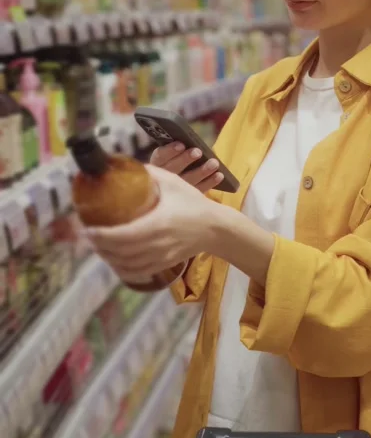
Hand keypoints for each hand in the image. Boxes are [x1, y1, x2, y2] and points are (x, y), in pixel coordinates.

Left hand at [85, 164, 219, 284]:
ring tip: (99, 247)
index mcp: (157, 224)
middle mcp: (157, 244)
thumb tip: (126, 166)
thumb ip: (150, 174)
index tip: (87, 229)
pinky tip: (115, 261)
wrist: (216, 228)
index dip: (102, 236)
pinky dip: (122, 269)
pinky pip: (138, 272)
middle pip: (120, 253)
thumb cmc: (194, 203)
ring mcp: (161, 257)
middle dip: (100, 247)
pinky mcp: (164, 264)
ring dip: (109, 258)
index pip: (122, 235)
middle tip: (88, 236)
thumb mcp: (173, 183)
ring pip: (127, 265)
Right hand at [150, 141, 223, 193]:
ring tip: (214, 163)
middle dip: (185, 159)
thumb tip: (191, 141)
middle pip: (172, 170)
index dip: (170, 151)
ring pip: (187, 182)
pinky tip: (219, 175)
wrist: (172, 193)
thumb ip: (178, 150)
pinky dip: (209, 183)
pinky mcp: (187, 201)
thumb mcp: (172, 156)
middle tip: (198, 152)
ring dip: (201, 171)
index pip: (159, 157)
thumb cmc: (176, 162)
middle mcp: (161, 180)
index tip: (181, 144)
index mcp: (155, 166)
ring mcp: (174, 193)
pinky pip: (198, 192)